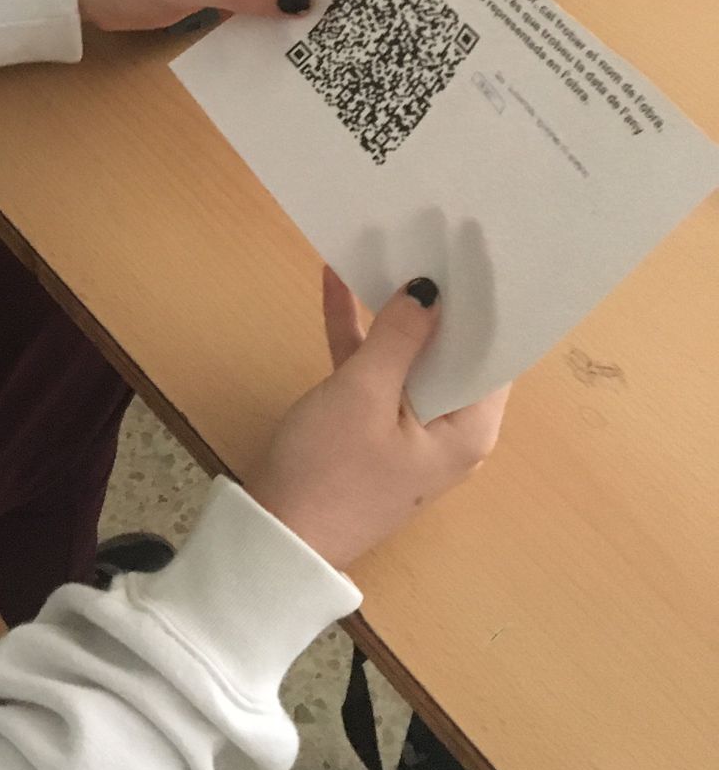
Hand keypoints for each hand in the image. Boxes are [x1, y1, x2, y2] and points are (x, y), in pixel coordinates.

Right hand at [246, 271, 508, 571]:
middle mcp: (448, 428)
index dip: (485, 300)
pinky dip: (358, 334)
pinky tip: (337, 284)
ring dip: (391, 309)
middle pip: (449, 350)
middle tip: (432, 228)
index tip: (477, 245)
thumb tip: (432, 290)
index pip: (491, 352)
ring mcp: (406, 428)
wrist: (277, 540)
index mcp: (468, 428)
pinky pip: (372, 371)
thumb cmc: (330, 469)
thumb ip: (400, 337)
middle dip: (436, 296)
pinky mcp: (367, 428)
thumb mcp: (363, 394)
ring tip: (386, 243)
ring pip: (407, 355)